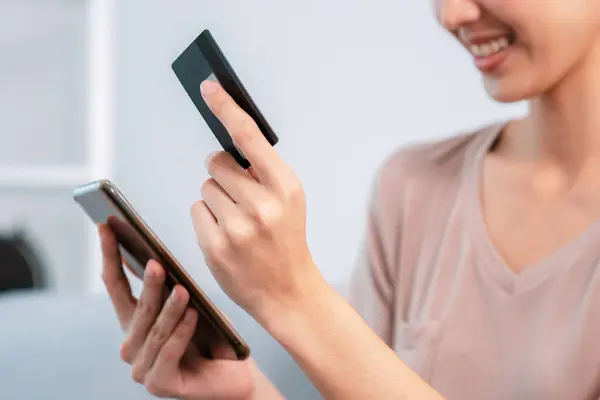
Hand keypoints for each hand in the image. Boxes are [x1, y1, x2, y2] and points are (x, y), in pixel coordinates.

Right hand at [99, 225, 253, 399]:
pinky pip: (169, 353)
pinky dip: (181, 333)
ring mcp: (143, 367)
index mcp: (134, 322)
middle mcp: (132, 344)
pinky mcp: (160, 383)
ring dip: (170, 310)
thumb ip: (170, 286)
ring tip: (183, 291)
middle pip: (136, 308)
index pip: (115, 285)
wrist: (235, 373)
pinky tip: (193, 317)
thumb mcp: (191, 304)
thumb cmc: (212, 336)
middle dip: (147, 285)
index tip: (106, 228)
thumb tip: (154, 255)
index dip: (110, 256)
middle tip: (157, 263)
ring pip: (155, 330)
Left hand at [190, 79, 325, 324]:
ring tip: (237, 222)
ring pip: (205, 186)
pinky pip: (197, 210)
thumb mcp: (290, 200)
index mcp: (285, 186)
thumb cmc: (287, 240)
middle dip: (224, 175)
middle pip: (217, 162)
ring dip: (216, 199)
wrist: (288, 291)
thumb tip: (229, 148)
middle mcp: (262, 204)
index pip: (249, 136)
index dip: (227, 108)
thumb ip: (264, 172)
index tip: (208, 87)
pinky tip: (226, 236)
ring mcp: (238, 227)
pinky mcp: (216, 246)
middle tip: (241, 198)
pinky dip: (207, 219)